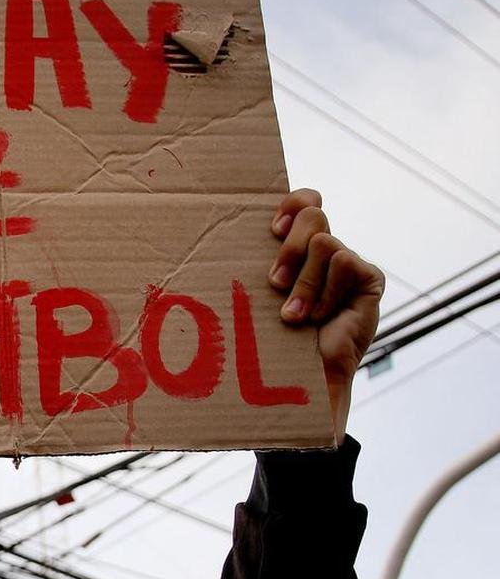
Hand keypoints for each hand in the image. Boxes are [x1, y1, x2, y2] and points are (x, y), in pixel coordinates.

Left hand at [268, 189, 383, 440]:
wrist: (303, 378)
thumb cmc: (272, 337)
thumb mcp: (259, 293)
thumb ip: (255, 262)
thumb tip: (209, 231)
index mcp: (301, 247)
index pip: (305, 200)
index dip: (291, 203)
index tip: (272, 230)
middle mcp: (327, 250)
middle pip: (313, 215)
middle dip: (289, 249)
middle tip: (274, 282)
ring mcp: (350, 264)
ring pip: (324, 242)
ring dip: (304, 282)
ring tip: (293, 315)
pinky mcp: (369, 279)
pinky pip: (345, 263)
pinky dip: (325, 293)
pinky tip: (319, 318)